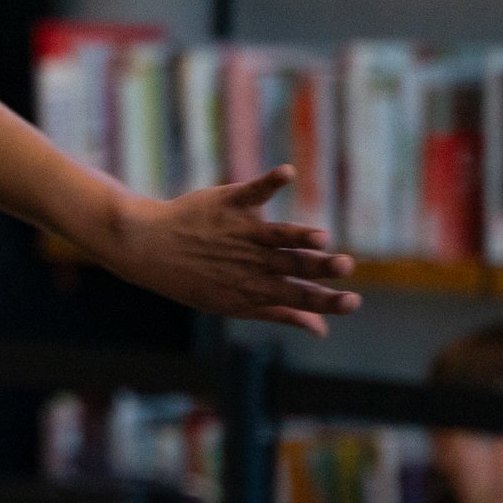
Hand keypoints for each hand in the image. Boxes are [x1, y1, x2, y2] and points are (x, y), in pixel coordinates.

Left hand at [91, 165, 360, 337]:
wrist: (148, 249)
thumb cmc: (197, 280)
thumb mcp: (236, 304)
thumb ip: (281, 313)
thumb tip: (321, 329)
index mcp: (257, 287)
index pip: (299, 295)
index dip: (327, 301)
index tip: (354, 303)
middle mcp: (253, 261)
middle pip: (293, 264)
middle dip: (320, 267)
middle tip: (345, 265)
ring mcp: (242, 232)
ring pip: (276, 235)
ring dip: (299, 234)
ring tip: (319, 236)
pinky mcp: (229, 205)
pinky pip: (252, 192)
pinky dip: (270, 182)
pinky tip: (287, 173)